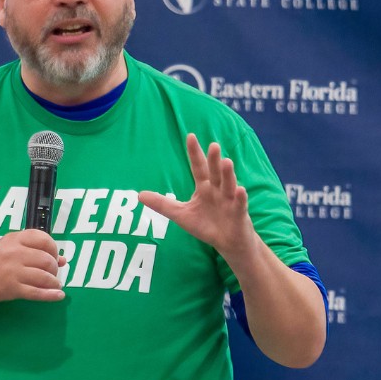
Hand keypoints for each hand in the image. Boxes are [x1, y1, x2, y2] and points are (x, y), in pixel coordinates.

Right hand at [0, 228, 66, 303]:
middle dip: (54, 268)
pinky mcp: (12, 288)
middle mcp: (14, 252)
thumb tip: (62, 259)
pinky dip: (51, 295)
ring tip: (55, 284)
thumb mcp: (9, 250)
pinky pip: (38, 292)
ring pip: (45, 276)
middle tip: (52, 273)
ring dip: (54, 282)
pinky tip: (58, 295)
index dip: (53, 248)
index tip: (53, 256)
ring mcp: (13, 271)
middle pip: (47, 259)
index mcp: (13, 239)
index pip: (43, 238)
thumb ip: (33, 251)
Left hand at [138, 133, 258, 261]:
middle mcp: (218, 190)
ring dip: (228, 174)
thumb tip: (139, 195)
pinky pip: (240, 204)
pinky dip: (241, 198)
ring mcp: (230, 200)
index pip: (198, 167)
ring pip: (229, 184)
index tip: (190, 136)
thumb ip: (162, 204)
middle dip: (214, 160)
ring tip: (226, 162)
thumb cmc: (206, 226)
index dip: (194, 153)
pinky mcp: (239, 214)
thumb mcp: (181, 215)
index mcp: (204, 188)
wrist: (228, 244)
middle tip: (213, 145)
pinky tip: (240, 190)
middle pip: (214, 173)